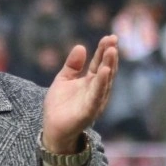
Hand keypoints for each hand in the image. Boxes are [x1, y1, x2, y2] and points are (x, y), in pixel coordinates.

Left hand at [41, 35, 118, 152]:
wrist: (53, 129)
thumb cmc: (59, 105)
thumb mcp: (63, 80)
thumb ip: (72, 65)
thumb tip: (80, 46)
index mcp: (90, 82)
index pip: (99, 63)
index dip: (104, 50)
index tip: (109, 37)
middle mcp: (96, 90)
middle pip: (105, 69)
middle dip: (109, 55)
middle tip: (113, 40)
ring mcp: (95, 101)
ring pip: (104, 81)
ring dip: (108, 66)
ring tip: (112, 51)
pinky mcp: (89, 111)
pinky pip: (97, 96)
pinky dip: (101, 84)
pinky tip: (104, 71)